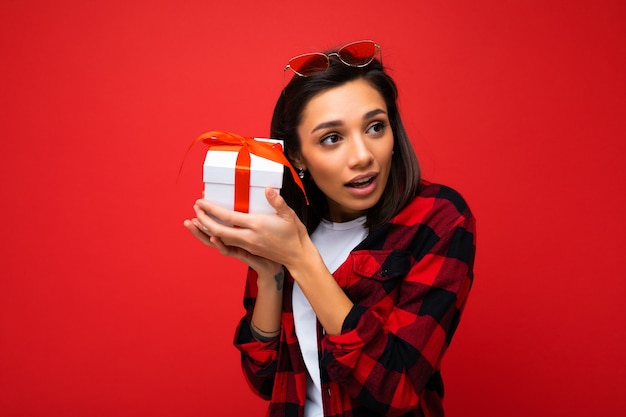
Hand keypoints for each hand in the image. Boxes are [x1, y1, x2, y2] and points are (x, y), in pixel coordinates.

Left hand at [186, 187, 309, 271]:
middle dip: (203, 219)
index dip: (212, 210)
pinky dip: (215, 238)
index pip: (228, 217)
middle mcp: (249, 237)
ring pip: (221, 239)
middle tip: (195, 208)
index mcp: (257, 226)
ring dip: (205, 230)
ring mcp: (247, 245)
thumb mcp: (289, 215)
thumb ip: (277, 201)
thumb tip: (267, 189)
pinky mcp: (248, 250)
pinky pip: (227, 244)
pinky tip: (209, 233)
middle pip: (219, 230)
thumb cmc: (294, 233)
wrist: (297, 255)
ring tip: (193, 221)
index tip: (201, 201)